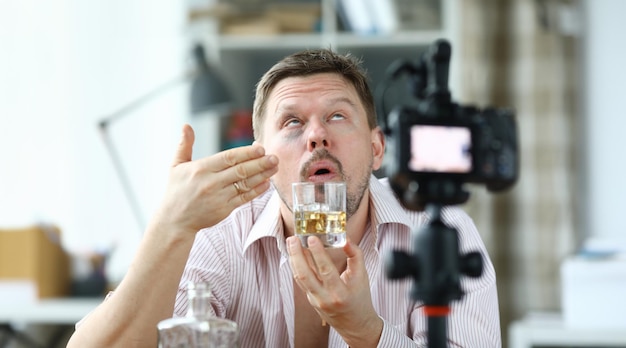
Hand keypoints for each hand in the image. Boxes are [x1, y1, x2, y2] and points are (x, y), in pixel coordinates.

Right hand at [152, 124, 278, 234]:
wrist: (174, 220)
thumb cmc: (176, 191)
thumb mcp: (176, 166)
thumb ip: (184, 145)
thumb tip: (186, 125)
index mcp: (201, 169)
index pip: (228, 158)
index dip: (246, 153)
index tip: (260, 148)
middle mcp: (211, 182)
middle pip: (240, 170)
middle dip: (260, 163)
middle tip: (274, 157)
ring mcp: (219, 197)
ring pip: (245, 184)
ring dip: (262, 175)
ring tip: (275, 167)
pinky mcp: (224, 209)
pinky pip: (244, 197)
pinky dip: (257, 190)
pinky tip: (267, 183)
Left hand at [287, 236, 382, 346]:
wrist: (355, 325)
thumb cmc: (360, 299)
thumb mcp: (362, 276)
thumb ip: (355, 255)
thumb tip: (345, 239)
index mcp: (340, 293)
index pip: (325, 270)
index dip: (318, 253)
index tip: (312, 238)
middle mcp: (325, 298)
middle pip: (304, 275)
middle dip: (296, 254)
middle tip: (293, 238)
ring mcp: (315, 300)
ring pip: (299, 278)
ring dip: (294, 259)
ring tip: (292, 242)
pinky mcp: (310, 299)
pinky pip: (302, 281)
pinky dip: (298, 266)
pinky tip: (297, 254)